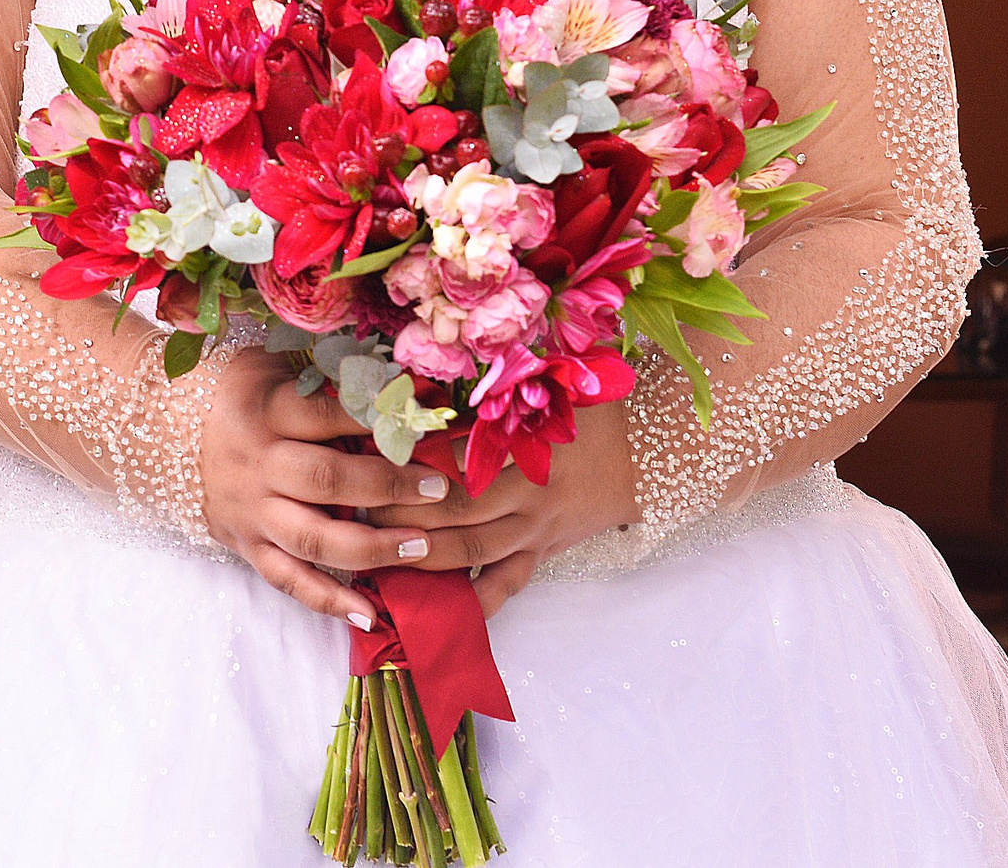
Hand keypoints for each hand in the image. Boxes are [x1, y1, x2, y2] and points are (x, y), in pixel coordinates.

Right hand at [199, 352, 456, 626]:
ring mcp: (251, 512)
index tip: (428, 420)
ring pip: (312, 538)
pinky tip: (370, 614)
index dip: (378, 418)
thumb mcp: (272, 363)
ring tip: (421, 546)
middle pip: (325, 479)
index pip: (327, 414)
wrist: (158, 428)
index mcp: (266, 411)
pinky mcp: (247, 545)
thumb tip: (403, 374)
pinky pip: (288, 580)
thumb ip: (327, 371)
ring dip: (370, 547)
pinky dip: (328, 600)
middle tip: (438, 488)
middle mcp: (258, 465)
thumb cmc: (237, 390)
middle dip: (387, 484)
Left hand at [373, 402, 639, 616]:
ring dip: (425, 555)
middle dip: (405, 511)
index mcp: (526, 443)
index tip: (369, 455)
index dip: (411, 457)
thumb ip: (489, 397)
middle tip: (360, 508)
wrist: (648, 454)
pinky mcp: (542, 551)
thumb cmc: (589, 413)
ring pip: (474, 548)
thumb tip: (422, 391)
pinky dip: (475, 602)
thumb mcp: (546, 391)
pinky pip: (506, 584)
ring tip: (380, 555)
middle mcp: (528, 490)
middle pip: (456, 506)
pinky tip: (439, 615)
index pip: (457, 453)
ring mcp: (535, 527)